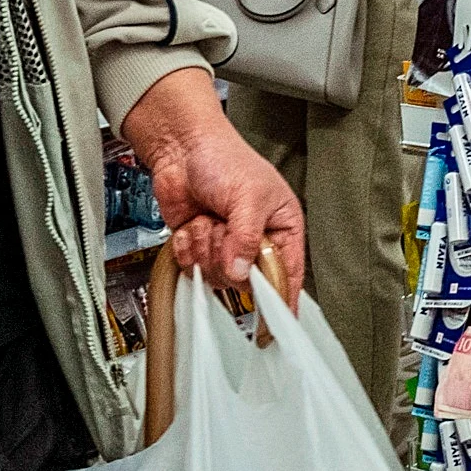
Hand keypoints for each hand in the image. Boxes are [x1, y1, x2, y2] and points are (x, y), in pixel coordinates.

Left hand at [123, 69, 304, 287]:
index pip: (288, 273)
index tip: (278, 321)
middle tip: (225, 229)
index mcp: (282, 228)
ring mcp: (225, 246)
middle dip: (228, 256)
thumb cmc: (224, 158)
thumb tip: (239, 271)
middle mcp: (254, 241)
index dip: (283, 298)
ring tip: (208, 218)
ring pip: (215, 275)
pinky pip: (191, 267)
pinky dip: (187, 245)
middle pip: (246, 280)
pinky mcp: (198, 246)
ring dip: (205, 245)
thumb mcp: (248, 197)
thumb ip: (247, 238)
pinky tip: (193, 223)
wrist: (182, 148)